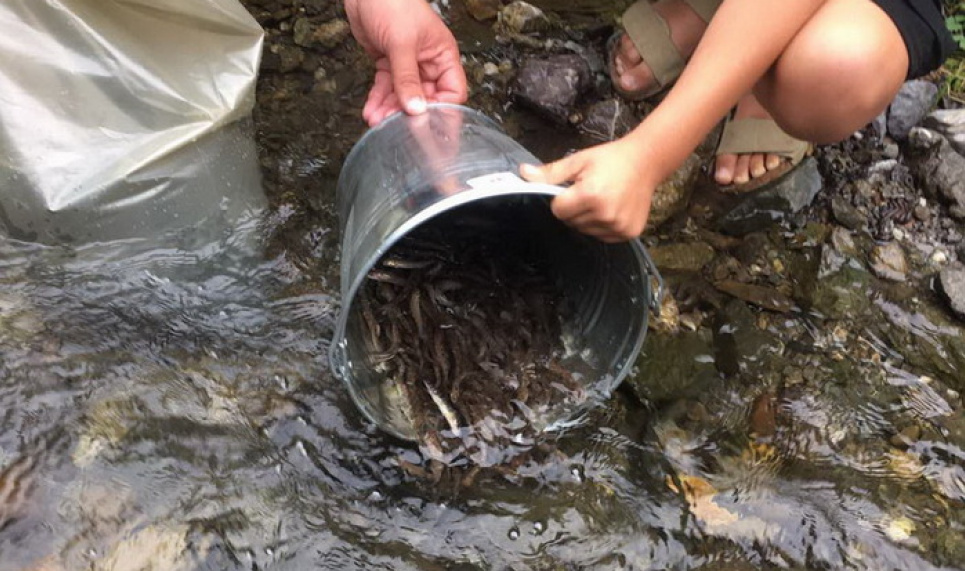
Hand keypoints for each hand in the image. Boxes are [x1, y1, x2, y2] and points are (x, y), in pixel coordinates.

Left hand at [345, 0, 467, 125]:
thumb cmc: (393, 3)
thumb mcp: (402, 43)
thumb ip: (407, 78)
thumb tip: (416, 109)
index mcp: (443, 56)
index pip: (452, 92)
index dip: (441, 109)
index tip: (426, 125)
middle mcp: (428, 63)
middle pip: (425, 99)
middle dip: (408, 114)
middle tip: (393, 127)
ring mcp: (408, 65)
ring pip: (403, 96)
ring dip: (389, 110)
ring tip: (376, 121)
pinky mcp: (389, 64)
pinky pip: (386, 88)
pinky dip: (378, 100)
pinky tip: (370, 111)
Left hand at [519, 138, 658, 242]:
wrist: (647, 161)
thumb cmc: (611, 159)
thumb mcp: (578, 161)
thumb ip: (550, 173)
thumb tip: (522, 174)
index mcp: (590, 194)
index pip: (558, 210)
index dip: (562, 198)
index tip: (574, 187)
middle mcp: (605, 214)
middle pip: (571, 222)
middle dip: (574, 208)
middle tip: (590, 190)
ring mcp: (618, 226)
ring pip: (585, 230)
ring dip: (587, 218)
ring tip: (602, 198)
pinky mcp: (628, 233)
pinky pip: (602, 236)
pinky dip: (602, 225)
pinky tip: (612, 208)